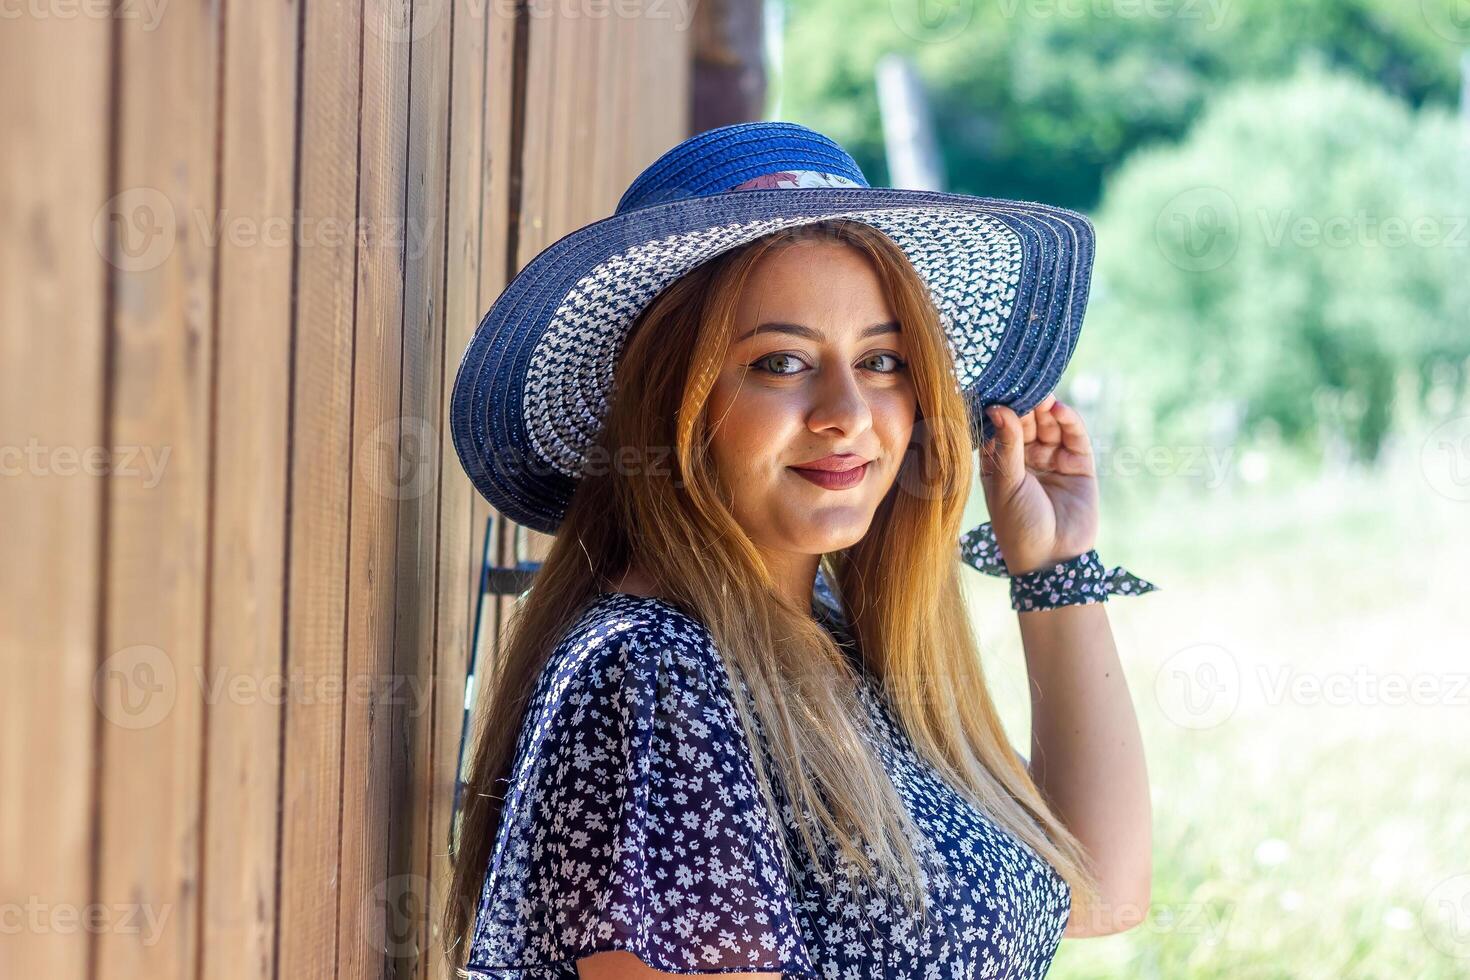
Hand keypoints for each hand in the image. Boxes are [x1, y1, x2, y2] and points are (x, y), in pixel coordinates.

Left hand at [977, 394, 1100, 575]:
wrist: (1053, 560)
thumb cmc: (1019, 526)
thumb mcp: (1007, 484)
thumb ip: (1006, 446)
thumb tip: (998, 409)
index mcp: (999, 465)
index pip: (999, 429)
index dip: (999, 410)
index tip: (997, 388)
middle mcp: (1025, 460)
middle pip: (1025, 423)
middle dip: (1024, 405)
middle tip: (1022, 386)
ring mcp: (1052, 461)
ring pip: (1049, 426)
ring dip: (1045, 410)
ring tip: (1041, 395)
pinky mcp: (1078, 465)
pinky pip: (1073, 438)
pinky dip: (1068, 421)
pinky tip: (1059, 409)